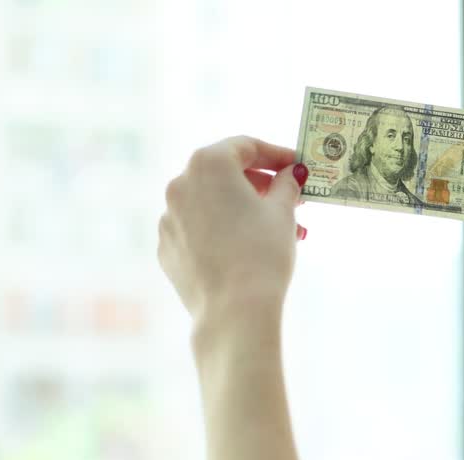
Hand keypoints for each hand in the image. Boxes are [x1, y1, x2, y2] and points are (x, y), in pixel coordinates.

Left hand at [158, 136, 307, 334]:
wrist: (234, 310)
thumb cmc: (262, 253)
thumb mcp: (283, 213)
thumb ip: (287, 185)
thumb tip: (292, 174)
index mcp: (209, 164)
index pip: (245, 146)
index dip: (276, 155)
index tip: (297, 167)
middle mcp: (180, 184)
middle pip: (225, 173)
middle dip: (260, 185)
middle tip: (290, 200)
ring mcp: (168, 217)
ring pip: (211, 203)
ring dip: (242, 210)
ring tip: (275, 232)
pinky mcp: (167, 247)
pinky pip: (197, 229)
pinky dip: (221, 231)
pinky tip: (245, 250)